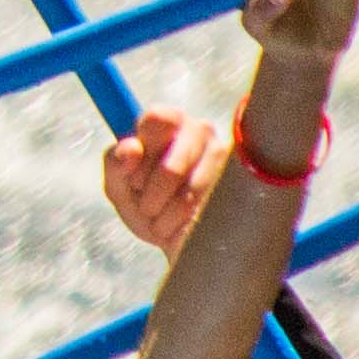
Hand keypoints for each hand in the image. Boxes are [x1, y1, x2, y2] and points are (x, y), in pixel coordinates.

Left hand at [103, 108, 228, 256]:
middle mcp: (200, 129)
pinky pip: (206, 213)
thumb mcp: (120, 186)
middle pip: (171, 168)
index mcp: (168, 121)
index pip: (157, 118)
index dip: (141, 156)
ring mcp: (225, 156)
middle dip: (151, 197)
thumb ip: (116, 164)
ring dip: (166, 217)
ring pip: (189, 195)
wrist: (178, 240)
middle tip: (147, 205)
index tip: (133, 177)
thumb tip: (132, 148)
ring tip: (164, 218)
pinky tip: (183, 226)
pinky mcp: (242, 185)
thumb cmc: (147, 203)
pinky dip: (185, 227)